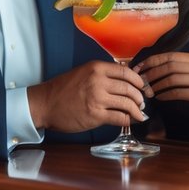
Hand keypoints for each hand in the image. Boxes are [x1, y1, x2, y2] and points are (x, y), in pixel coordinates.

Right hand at [27, 60, 147, 132]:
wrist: (45, 104)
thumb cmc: (63, 89)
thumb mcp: (84, 73)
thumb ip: (103, 74)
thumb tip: (125, 79)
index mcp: (97, 68)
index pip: (127, 72)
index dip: (138, 81)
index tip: (143, 87)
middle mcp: (98, 81)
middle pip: (130, 88)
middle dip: (140, 97)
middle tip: (142, 102)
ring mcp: (97, 99)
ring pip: (127, 103)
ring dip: (137, 110)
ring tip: (139, 113)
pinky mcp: (95, 115)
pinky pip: (120, 118)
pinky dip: (129, 120)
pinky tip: (131, 121)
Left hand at [133, 52, 188, 129]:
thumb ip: (180, 68)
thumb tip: (153, 68)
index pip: (170, 55)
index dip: (152, 61)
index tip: (139, 68)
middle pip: (169, 65)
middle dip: (151, 73)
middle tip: (140, 81)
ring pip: (172, 79)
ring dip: (157, 85)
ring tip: (148, 91)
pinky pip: (178, 92)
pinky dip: (166, 95)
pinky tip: (160, 98)